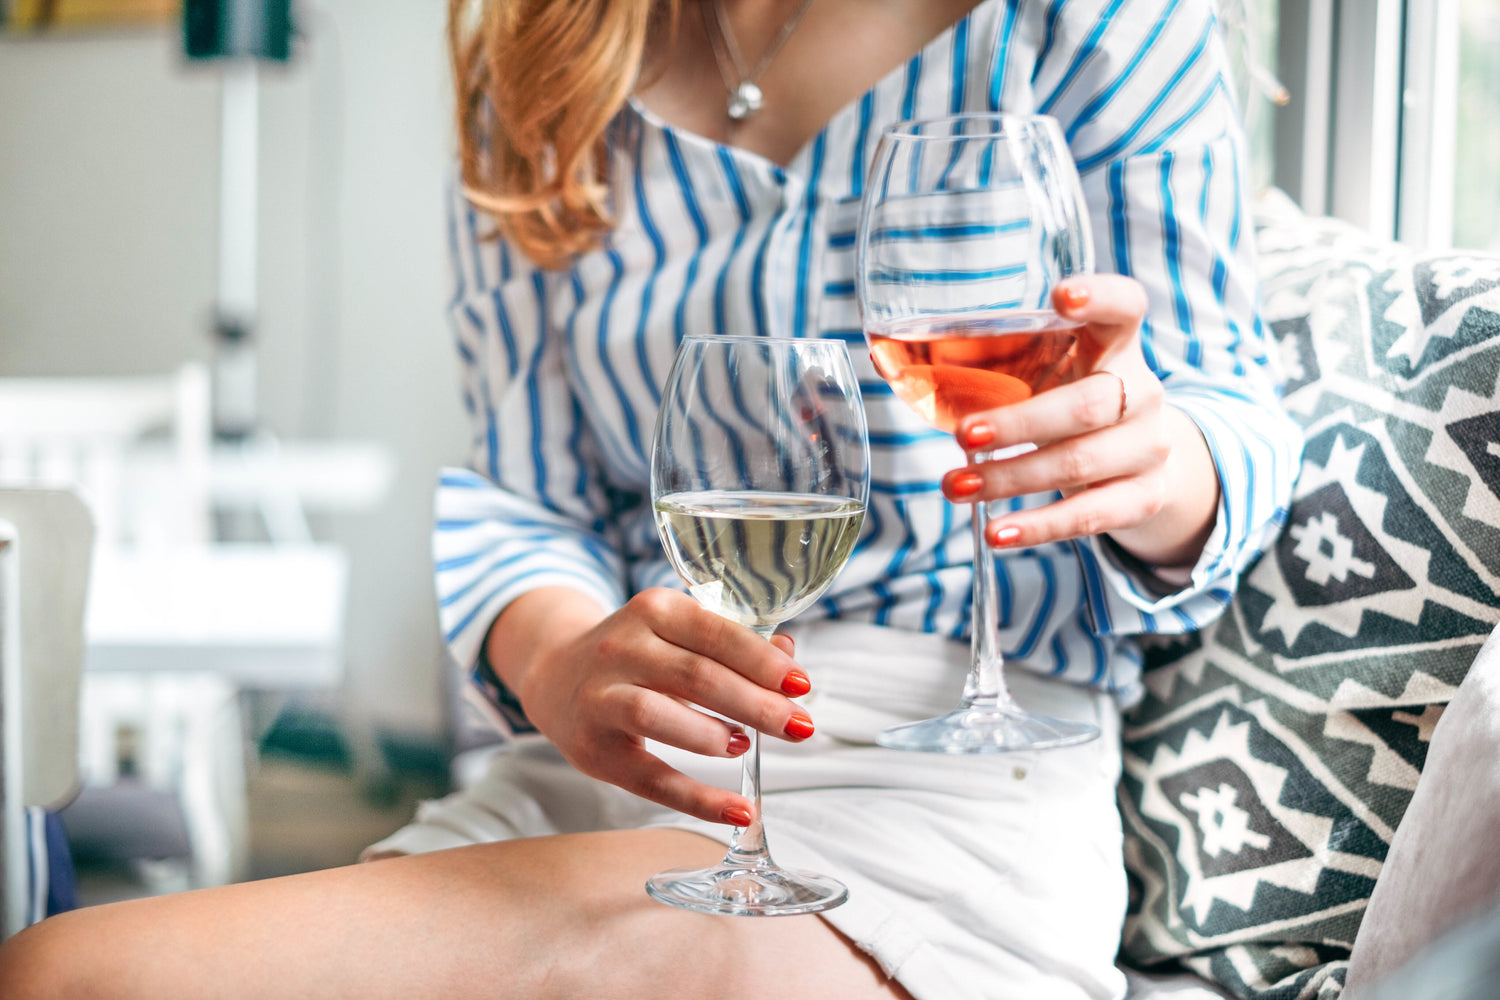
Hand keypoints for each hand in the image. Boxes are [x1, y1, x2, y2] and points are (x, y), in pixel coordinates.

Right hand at [493, 587, 813, 826]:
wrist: (554, 676)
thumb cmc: (636, 654)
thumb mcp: (678, 633)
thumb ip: (733, 642)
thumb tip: (788, 657)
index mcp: (653, 610)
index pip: (715, 632)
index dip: (761, 661)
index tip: (801, 685)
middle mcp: (621, 648)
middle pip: (695, 675)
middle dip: (755, 704)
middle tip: (800, 726)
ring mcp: (600, 697)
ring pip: (659, 715)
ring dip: (714, 736)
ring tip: (746, 745)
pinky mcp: (593, 749)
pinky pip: (649, 778)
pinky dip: (698, 798)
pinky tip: (738, 810)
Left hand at [940, 273, 1217, 567]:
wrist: (1136, 461)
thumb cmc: (1065, 400)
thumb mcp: (1042, 372)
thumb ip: (987, 362)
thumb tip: (885, 358)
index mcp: (1116, 343)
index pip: (1125, 306)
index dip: (1100, 296)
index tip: (1060, 294)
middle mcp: (1142, 390)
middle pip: (1094, 403)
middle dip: (1023, 422)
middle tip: (963, 435)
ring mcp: (1149, 446)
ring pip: (1083, 462)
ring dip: (1013, 478)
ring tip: (955, 487)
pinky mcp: (1145, 496)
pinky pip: (1092, 515)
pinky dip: (1040, 526)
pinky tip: (998, 530)